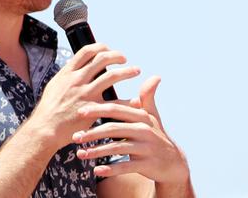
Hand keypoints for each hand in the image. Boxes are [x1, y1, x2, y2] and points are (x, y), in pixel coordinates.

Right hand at [29, 43, 141, 148]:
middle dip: (116, 55)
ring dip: (127, 71)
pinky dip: (128, 101)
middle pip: (102, 59)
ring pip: (111, 76)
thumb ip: (66, 75)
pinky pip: (115, 103)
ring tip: (136, 70)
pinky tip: (136, 100)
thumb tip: (75, 65)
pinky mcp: (92, 109)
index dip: (101, 47)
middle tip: (125, 58)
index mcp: (68, 73)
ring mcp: (85, 94)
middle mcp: (77, 80)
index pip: (87, 51)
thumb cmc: (48, 110)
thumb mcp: (53, 86)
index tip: (108, 49)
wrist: (44, 129)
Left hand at [72, 76, 189, 184]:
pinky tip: (96, 170)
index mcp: (142, 117)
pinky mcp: (146, 164)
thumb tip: (155, 76)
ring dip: (97, 152)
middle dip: (92, 133)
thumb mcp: (153, 116)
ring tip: (80, 154)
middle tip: (75, 137)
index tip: (80, 112)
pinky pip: (125, 166)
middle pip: (113, 129)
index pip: (116, 110)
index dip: (98, 109)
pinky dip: (110, 169)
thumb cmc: (156, 135)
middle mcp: (144, 131)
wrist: (173, 162)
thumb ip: (148, 97)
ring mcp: (146, 148)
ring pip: (116, 148)